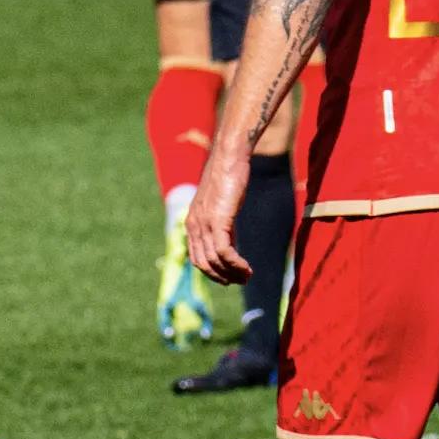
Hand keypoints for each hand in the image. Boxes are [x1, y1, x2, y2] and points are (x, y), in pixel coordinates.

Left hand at [185, 148, 251, 283]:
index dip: (212, 272)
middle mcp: (193, 225)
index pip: (196, 257)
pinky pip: (224, 252)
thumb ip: (220, 224)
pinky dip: (236, 264)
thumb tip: (227, 240)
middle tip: (240, 280)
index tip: (229, 277)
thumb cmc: (227, 177)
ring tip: (247, 276)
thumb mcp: (220, 205)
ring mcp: (204, 223)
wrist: (229, 158)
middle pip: (203, 264)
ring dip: (232, 273)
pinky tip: (247, 268)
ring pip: (215, 261)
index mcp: (191, 223)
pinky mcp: (218, 220)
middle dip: (222, 277)